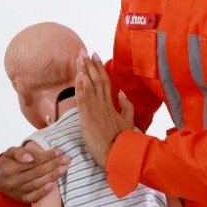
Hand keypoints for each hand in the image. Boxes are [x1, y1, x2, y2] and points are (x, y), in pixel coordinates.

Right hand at [0, 143, 67, 203]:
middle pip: (37, 172)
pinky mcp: (21, 199)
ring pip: (37, 183)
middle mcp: (13, 181)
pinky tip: (53, 185)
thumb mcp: (9, 153)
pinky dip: (43, 192)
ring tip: (64, 169)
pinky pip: (34, 197)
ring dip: (52, 176)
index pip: (33, 161)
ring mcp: (17, 191)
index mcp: (10, 168)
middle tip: (67, 159)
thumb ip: (19, 152)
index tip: (59, 151)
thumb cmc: (8, 163)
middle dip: (54, 165)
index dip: (47, 156)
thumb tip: (30, 158)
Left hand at [75, 52, 133, 167]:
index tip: (95, 56)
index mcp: (112, 105)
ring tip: (78, 58)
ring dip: (83, 71)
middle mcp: (103, 104)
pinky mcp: (87, 118)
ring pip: (89, 86)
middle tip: (83, 52)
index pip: (105, 81)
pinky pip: (82, 99)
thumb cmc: (122, 142)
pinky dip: (80, 87)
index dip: (99, 68)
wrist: (118, 154)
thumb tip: (123, 94)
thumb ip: (126, 107)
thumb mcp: (129, 122)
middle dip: (89, 65)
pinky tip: (77, 76)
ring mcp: (95, 110)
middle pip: (96, 80)